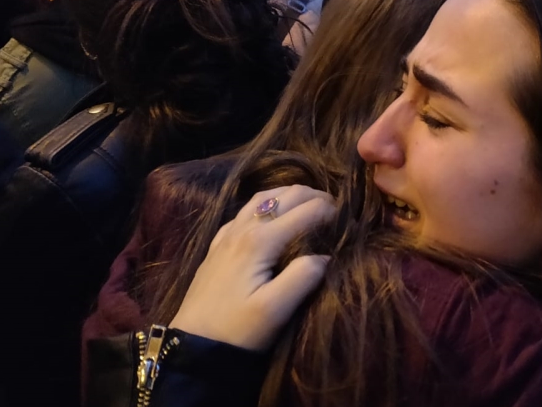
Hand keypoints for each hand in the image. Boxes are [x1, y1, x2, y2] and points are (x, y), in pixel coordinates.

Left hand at [169, 185, 334, 350]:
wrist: (192, 346)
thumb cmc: (237, 330)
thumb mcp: (275, 310)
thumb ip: (303, 277)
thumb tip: (326, 256)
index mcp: (261, 240)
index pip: (307, 210)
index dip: (332, 211)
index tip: (349, 222)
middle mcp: (243, 228)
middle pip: (286, 195)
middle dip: (316, 197)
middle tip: (337, 211)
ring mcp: (228, 234)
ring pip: (263, 197)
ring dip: (291, 195)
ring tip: (311, 204)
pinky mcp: (218, 245)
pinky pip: (245, 210)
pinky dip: (266, 204)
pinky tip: (272, 216)